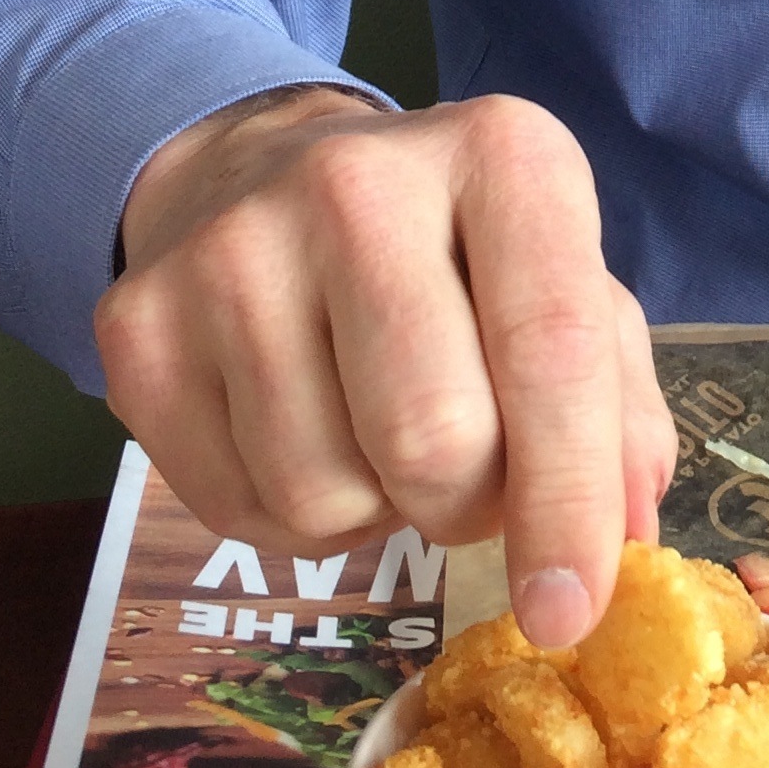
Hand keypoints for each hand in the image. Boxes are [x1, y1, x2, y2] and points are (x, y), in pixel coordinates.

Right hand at [98, 88, 676, 646]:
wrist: (262, 173)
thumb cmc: (452, 251)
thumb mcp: (563, 283)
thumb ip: (617, 402)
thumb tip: (628, 526)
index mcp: (502, 154)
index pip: (550, 349)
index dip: (569, 500)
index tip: (572, 613)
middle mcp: (358, 182)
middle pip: (432, 439)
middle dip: (470, 507)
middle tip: (471, 476)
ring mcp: (232, 250)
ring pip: (326, 493)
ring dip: (380, 512)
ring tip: (382, 433)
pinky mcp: (140, 325)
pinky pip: (239, 510)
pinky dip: (298, 520)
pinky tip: (310, 433)